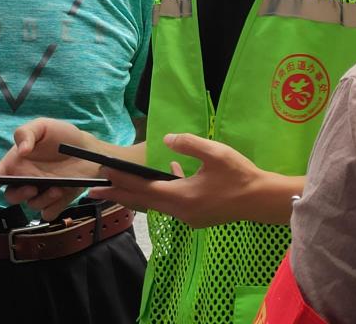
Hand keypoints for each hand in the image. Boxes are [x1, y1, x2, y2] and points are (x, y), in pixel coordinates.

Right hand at [0, 118, 100, 219]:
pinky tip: (62, 193)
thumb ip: (26, 133)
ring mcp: (40, 192)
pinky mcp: (56, 202)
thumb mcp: (43, 126)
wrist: (89, 149)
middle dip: (18, 194)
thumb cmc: (62, 136)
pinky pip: (47, 213)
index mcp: (16, 163)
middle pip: (11, 196)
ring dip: (41, 199)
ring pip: (30, 205)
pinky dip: (53, 206)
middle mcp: (25, 180)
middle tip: (32, 186)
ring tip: (56, 187)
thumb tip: (20, 150)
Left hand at [88, 133, 302, 227]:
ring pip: (155, 205)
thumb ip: (189, 143)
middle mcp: (180, 211)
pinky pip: (170, 204)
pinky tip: (169, 174)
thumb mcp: (215, 152)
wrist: (261, 199)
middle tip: (93, 191)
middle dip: (118, 194)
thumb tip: (167, 138)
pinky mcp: (196, 217)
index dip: (121, 181)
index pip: (142, 188)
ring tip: (118, 186)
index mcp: (181, 196)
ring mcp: (188, 217)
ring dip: (136, 194)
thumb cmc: (239, 174)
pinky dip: (161, 192)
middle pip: (142, 201)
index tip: (101, 177)